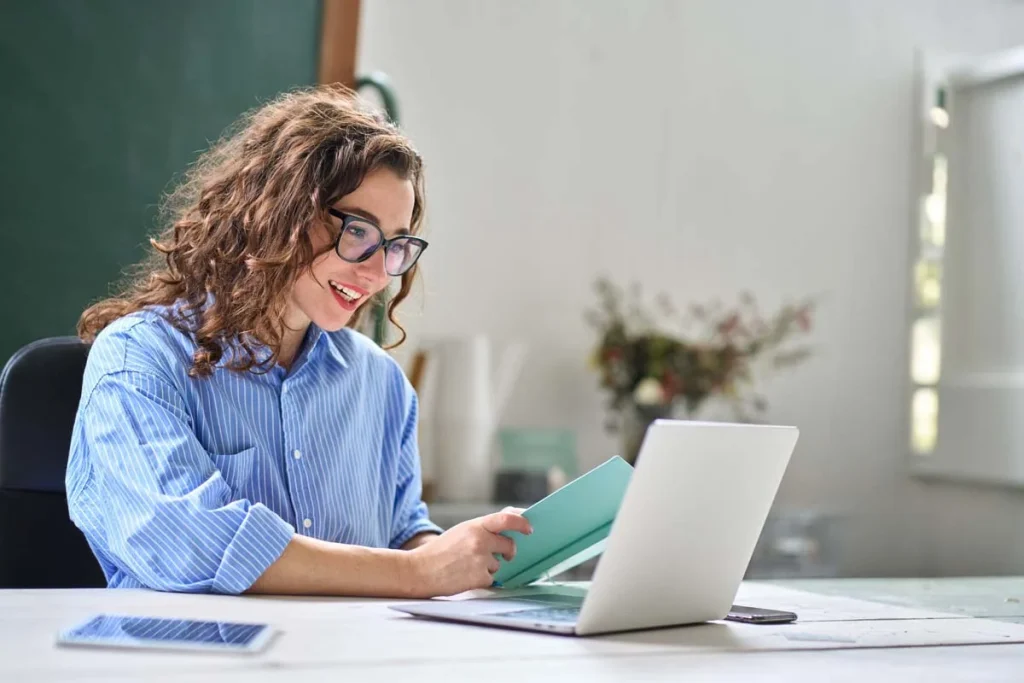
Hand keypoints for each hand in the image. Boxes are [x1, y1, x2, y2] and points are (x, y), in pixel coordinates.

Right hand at [406, 507, 531, 597]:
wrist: (419, 570)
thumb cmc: (440, 551)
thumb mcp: (461, 531)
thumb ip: (483, 528)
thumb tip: (507, 526)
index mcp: (475, 526)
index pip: (507, 519)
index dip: (522, 522)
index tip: (529, 528)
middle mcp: (480, 540)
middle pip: (509, 545)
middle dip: (509, 551)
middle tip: (506, 554)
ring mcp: (481, 559)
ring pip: (499, 564)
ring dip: (490, 566)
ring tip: (468, 565)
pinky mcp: (479, 577)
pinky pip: (492, 578)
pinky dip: (483, 578)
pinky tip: (466, 575)